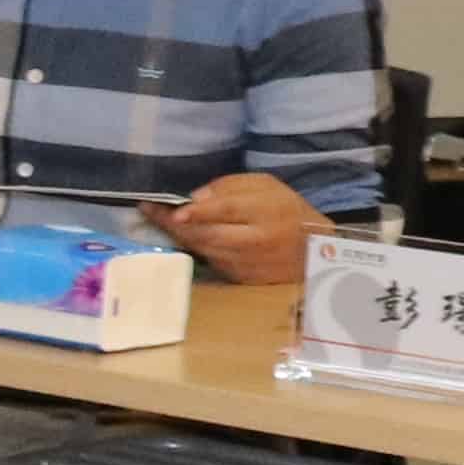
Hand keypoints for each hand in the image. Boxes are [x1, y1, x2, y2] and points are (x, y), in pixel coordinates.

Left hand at [147, 171, 323, 288]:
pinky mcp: (242, 278)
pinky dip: (194, 248)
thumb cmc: (287, 210)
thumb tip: (196, 198)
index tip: (174, 212)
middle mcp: (256, 240)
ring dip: (179, 236)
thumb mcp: (267, 186)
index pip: (228, 211)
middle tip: (148, 211)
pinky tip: (183, 236)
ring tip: (157, 219)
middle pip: (208, 234)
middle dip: (174, 224)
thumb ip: (231, 187)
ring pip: (204, 250)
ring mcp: (248, 263)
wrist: (315, 251)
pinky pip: (211, 261)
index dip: (199, 213)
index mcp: (266, 211)